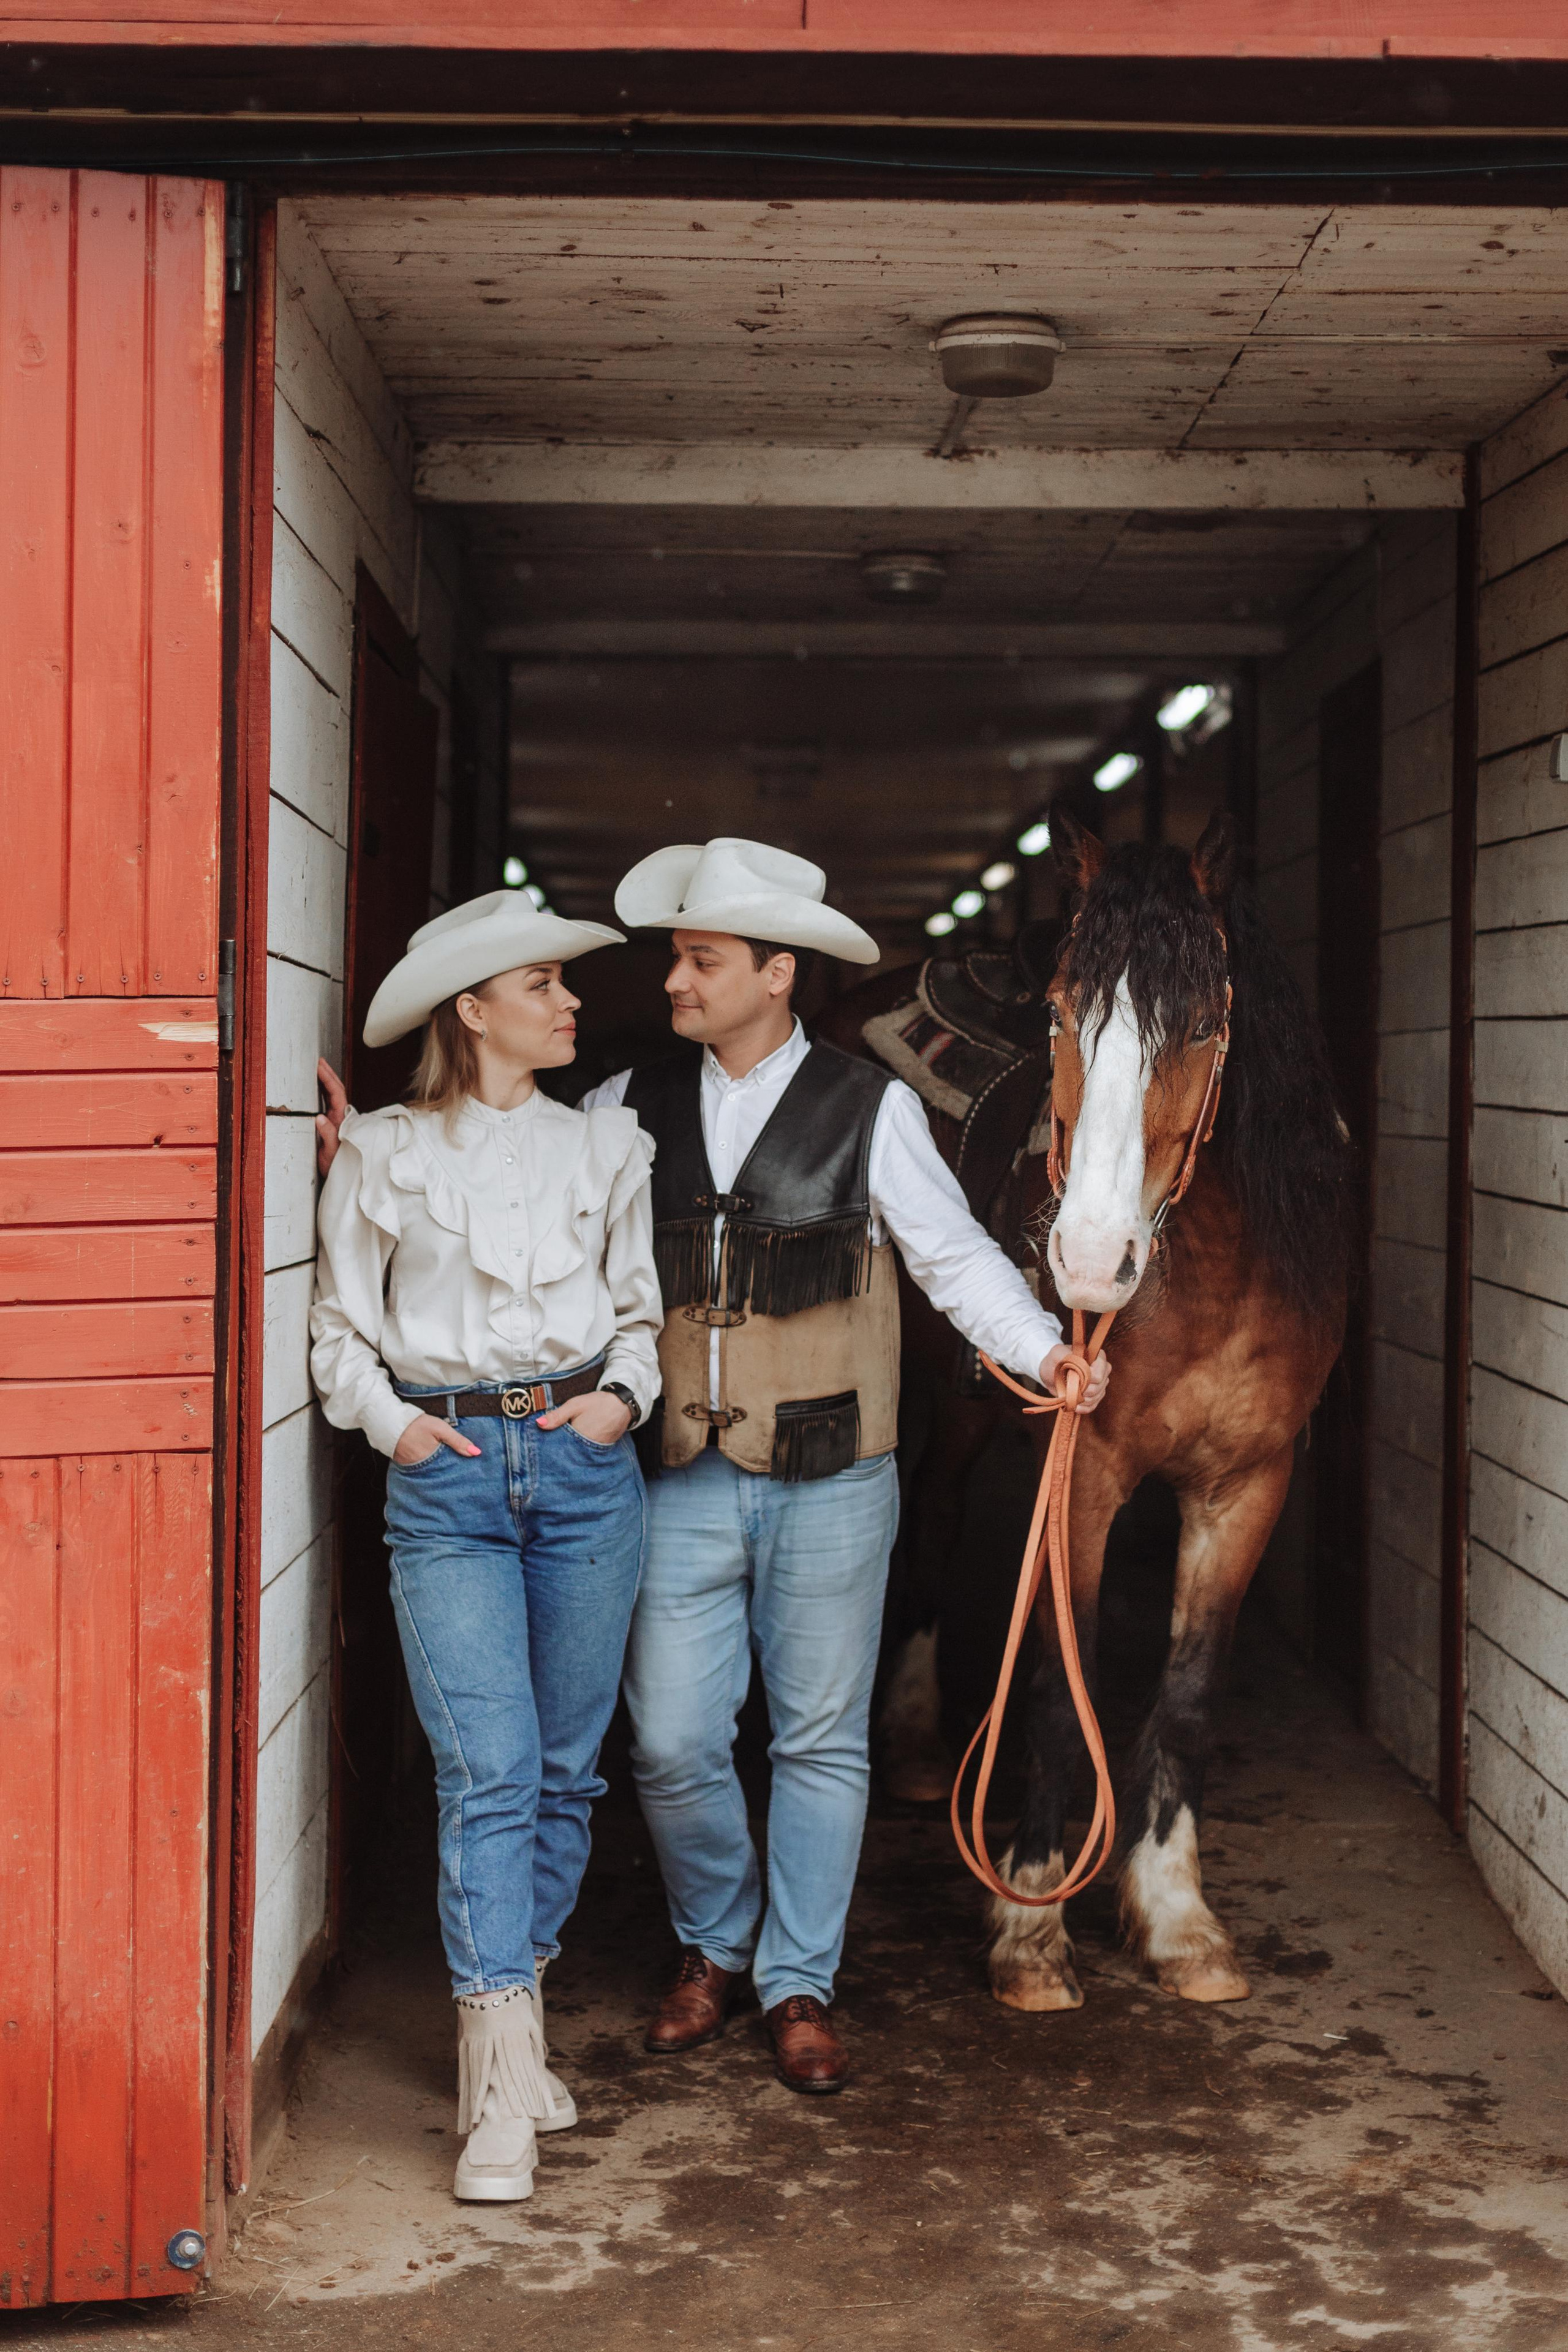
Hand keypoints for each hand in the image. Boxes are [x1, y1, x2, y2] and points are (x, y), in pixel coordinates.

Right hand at [316, 1059, 348, 1177]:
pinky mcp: (331, 1123)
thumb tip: (320, 1117)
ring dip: (326, 1080)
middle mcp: (340, 1117)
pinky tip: (317, 1085)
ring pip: (333, 1094)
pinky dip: (323, 1091)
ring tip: (318, 1067)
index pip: (336, 1094)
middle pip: (336, 1090)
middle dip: (328, 1074)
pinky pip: (328, 1102)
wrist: (339, 1175)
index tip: (320, 1067)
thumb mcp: (330, 1152)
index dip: (328, 1079)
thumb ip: (327, 1135)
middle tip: (319, 1060)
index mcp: (341, 1120)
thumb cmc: (335, 1165)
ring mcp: (336, 1119)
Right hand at [393, 1413, 481, 1465]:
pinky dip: (425, 1466)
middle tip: (460, 1470)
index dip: (458, 1469)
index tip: (468, 1470)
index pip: (450, 1470)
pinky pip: (418, 1468)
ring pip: (429, 1471)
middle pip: (440, 1472)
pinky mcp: (404, 1464)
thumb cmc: (417, 1424)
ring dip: (437, 1469)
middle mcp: (421, 1468)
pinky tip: (431, 1462)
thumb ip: (458, 1441)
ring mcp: (411, 1467)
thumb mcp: (440, 1429)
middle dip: (449, 1471)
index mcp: (432, 1461)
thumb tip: (476, 1453)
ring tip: (447, 1466)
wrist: (389, 1421)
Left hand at [536, 1389, 632, 1443]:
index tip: (543, 1442)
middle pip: (567, 1452)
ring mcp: (596, 1450)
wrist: (622, 1404)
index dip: (550, 1444)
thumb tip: (539, 1424)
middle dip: (559, 1448)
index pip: (559, 1446)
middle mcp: (588, 1448)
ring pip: (577, 1453)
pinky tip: (576, 1443)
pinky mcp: (602, 1449)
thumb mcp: (575, 1405)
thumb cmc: (597, 1403)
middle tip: (551, 1443)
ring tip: (563, 1443)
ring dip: (570, 1449)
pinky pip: (587, 1452)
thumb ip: (557, 1416)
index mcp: (579, 1437)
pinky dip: (580, 1448)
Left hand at [1040, 1343, 1111, 1414]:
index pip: (1100, 1371)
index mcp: (1098, 1357)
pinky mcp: (1094, 1397)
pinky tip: (1074, 1406)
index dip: (1088, 1377)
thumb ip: (1067, 1357)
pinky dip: (1082, 1408)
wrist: (1051, 1371)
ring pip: (1095, 1397)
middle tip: (1069, 1387)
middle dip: (1082, 1389)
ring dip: (1081, 1399)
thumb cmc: (1056, 1359)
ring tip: (1069, 1395)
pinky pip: (1092, 1406)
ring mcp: (1100, 1385)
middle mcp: (1103, 1371)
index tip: (1075, 1376)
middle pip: (1098, 1387)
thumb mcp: (1057, 1353)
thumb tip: (1076, 1366)